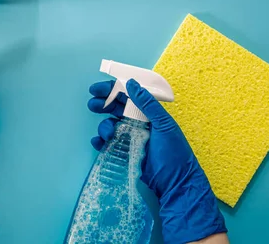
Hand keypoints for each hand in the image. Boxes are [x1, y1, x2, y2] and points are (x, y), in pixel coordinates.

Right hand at [88, 79, 226, 243]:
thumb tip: (131, 83)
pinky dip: (101, 142)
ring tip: (106, 134)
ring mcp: (131, 139)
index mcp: (149, 114)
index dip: (112, 90)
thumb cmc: (174, 153)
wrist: (176, 185)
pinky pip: (109, 144)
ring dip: (104, 126)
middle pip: (116, 109)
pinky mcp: (125, 154)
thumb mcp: (164, 125)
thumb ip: (147, 104)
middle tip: (92, 105)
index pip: (128, 97)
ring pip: (111, 126)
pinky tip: (99, 143)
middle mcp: (139, 124)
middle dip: (102, 105)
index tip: (97, 89)